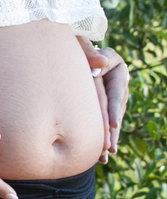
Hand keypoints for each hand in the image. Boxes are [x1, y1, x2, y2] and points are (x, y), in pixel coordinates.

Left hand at [79, 38, 128, 160]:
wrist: (79, 48)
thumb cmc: (80, 43)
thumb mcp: (86, 44)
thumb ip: (93, 54)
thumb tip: (100, 64)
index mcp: (118, 71)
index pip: (116, 93)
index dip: (115, 109)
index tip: (114, 125)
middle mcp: (119, 86)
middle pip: (117, 111)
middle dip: (113, 131)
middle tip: (109, 148)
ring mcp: (113, 96)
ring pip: (112, 120)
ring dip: (109, 138)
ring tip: (105, 156)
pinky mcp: (104, 104)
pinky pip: (106, 122)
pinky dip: (104, 137)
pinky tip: (100, 155)